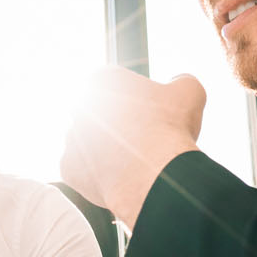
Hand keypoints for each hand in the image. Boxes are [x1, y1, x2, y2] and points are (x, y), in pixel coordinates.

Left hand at [59, 68, 205, 228]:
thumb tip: (178, 84)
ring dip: (106, 150)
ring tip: (135, 161)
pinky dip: (100, 175)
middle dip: (118, 125)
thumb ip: (180, 82)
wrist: (156, 176)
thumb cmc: (171, 129)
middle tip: (144, 139)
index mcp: (100, 80)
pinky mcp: (68, 169)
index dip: (135, 99)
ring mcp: (70, 139)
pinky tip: (122, 176)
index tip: (149, 113)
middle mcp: (77, 106)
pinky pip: (85, 171)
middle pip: (100, 114)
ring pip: (89, 143)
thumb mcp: (188, 91)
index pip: (115, 85)